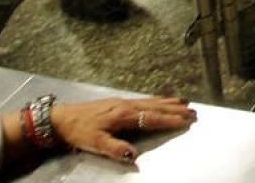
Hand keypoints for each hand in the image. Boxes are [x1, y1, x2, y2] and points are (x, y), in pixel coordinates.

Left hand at [50, 97, 195, 163]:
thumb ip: (116, 149)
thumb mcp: (95, 143)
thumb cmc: (78, 131)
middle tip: (193, 111)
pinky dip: (156, 99)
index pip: (152, 118)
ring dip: (168, 102)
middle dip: (175, 109)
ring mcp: (122, 102)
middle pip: (155, 106)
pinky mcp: (117, 102)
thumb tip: (134, 155)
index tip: (186, 121)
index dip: (170, 120)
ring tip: (184, 102)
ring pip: (150, 101)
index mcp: (123, 115)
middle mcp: (126, 105)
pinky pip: (143, 100)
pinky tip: (159, 100)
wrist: (61, 118)